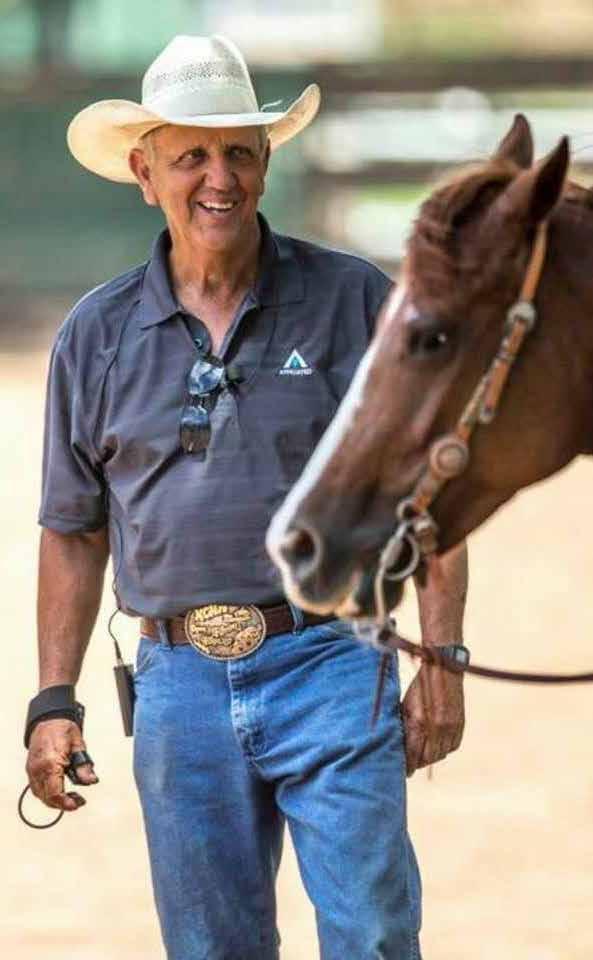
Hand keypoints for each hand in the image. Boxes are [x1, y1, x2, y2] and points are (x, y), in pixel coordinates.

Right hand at [26, 718, 97, 811]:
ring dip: (55, 800)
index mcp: (50, 762)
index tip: (78, 804)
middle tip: (78, 800)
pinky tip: (59, 790)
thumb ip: (84, 765)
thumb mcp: (78, 745)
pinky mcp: (31, 769)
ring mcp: (32, 770)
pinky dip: (47, 793)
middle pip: (47, 797)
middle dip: (63, 803)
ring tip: (70, 796)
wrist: (48, 719)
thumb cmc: (62, 729)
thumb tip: (91, 781)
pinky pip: (37, 788)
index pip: (55, 792)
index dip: (66, 803)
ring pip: (41, 795)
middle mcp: (38, 768)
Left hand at [401, 656, 464, 776]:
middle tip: (410, 765)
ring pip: (440, 755)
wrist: (444, 669)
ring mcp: (451, 727)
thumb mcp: (405, 704)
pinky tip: (436, 746)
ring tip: (421, 756)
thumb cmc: (419, 686)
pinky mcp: (460, 725)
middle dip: (417, 764)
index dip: (407, 766)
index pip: (413, 755)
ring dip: (430, 758)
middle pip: (427, 759)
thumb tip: (398, 745)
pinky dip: (443, 749)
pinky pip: (452, 747)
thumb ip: (404, 726)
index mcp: (420, 722)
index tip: (403, 772)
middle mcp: (437, 727)